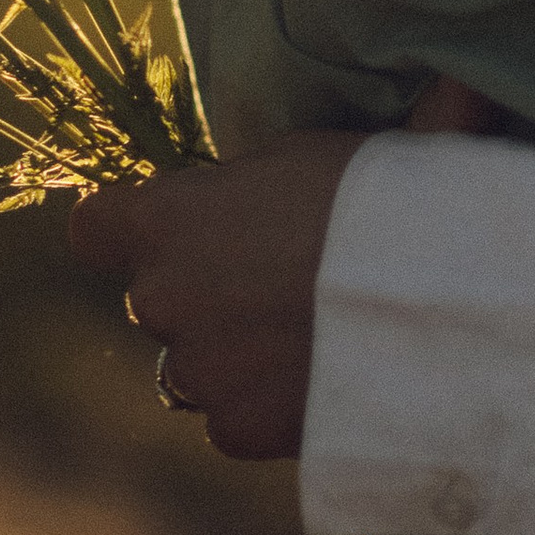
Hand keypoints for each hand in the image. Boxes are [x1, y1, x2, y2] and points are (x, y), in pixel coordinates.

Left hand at [66, 131, 366, 460]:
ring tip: (314, 337)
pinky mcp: (236, 429)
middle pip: (158, 295)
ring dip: (236, 352)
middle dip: (205, 290)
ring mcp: (195, 371)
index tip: (178, 225)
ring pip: (197, 361)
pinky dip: (268, 404)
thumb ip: (270, 170)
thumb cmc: (382, 202)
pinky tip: (325, 380)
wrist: (439, 305)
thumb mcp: (317, 154)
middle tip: (283, 279)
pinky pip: (233, 415)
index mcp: (168, 220)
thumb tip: (380, 105)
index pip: (96, 228)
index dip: (130, 228)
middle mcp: (161, 298)